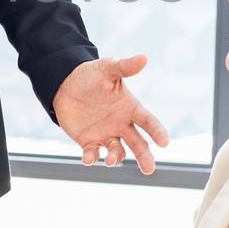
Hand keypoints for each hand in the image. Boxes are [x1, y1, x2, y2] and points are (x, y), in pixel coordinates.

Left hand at [54, 55, 169, 173]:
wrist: (64, 84)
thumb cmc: (90, 75)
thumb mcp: (107, 69)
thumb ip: (124, 67)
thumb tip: (144, 58)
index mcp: (130, 108)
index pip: (148, 121)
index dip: (157, 132)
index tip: (165, 142)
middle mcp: (121, 124)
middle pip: (138, 144)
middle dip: (144, 156)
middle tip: (149, 169)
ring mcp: (106, 134)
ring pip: (117, 152)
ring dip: (116, 157)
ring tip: (111, 159)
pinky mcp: (89, 142)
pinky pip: (93, 154)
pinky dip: (92, 158)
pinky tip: (89, 158)